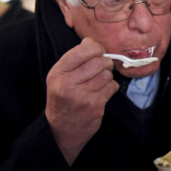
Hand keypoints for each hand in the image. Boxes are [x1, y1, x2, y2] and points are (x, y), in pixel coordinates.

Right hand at [45, 38, 117, 164]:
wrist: (62, 129)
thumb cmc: (63, 100)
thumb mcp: (59, 78)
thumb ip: (74, 60)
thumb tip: (91, 41)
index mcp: (58, 73)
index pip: (81, 51)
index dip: (95, 47)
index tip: (98, 50)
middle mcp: (68, 83)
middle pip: (98, 62)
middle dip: (105, 62)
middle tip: (103, 66)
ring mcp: (82, 96)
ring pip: (107, 75)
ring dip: (107, 76)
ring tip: (99, 82)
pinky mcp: (95, 106)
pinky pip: (112, 87)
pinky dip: (111, 87)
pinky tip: (102, 92)